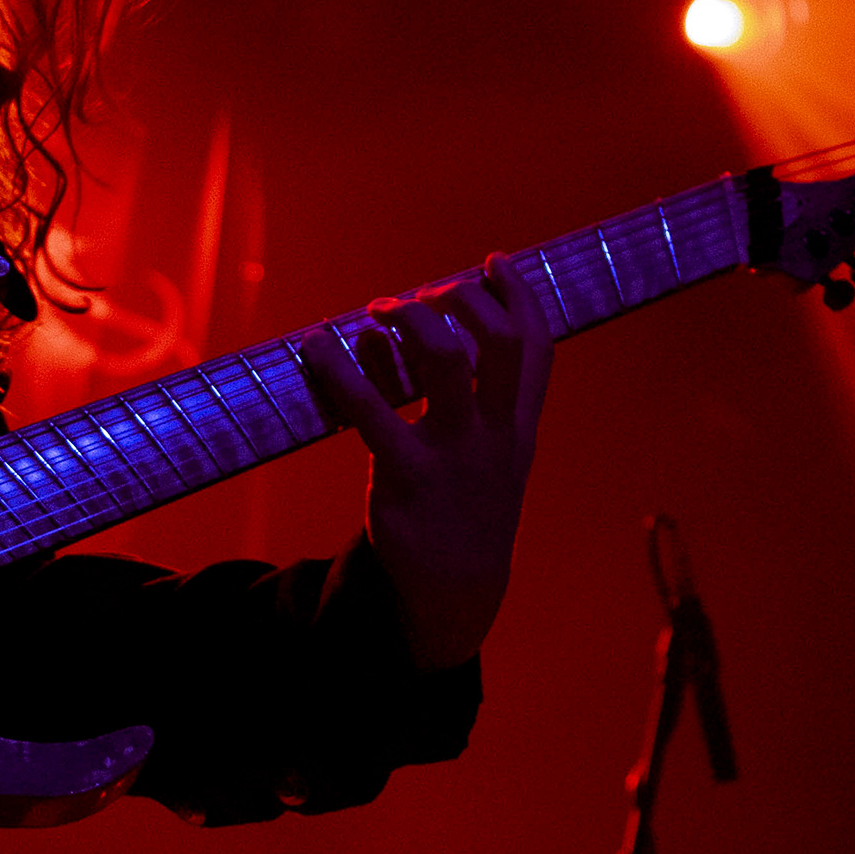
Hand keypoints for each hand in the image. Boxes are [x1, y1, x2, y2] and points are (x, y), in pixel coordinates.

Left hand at [297, 258, 553, 669]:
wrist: (456, 592)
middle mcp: (495, 435)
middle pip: (496, 343)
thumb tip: (396, 329)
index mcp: (520, 427)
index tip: (494, 261)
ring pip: (444, 361)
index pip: (537, 348)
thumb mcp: (486, 455)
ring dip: (408, 318)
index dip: (521, 297)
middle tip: (423, 294)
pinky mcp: (407, 478)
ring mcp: (454, 456)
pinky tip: (317, 346)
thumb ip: (460, 395)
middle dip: (460, 300)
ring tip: (377, 310)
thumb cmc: (463, 505)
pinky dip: (342, 369)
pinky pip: (372, 412)